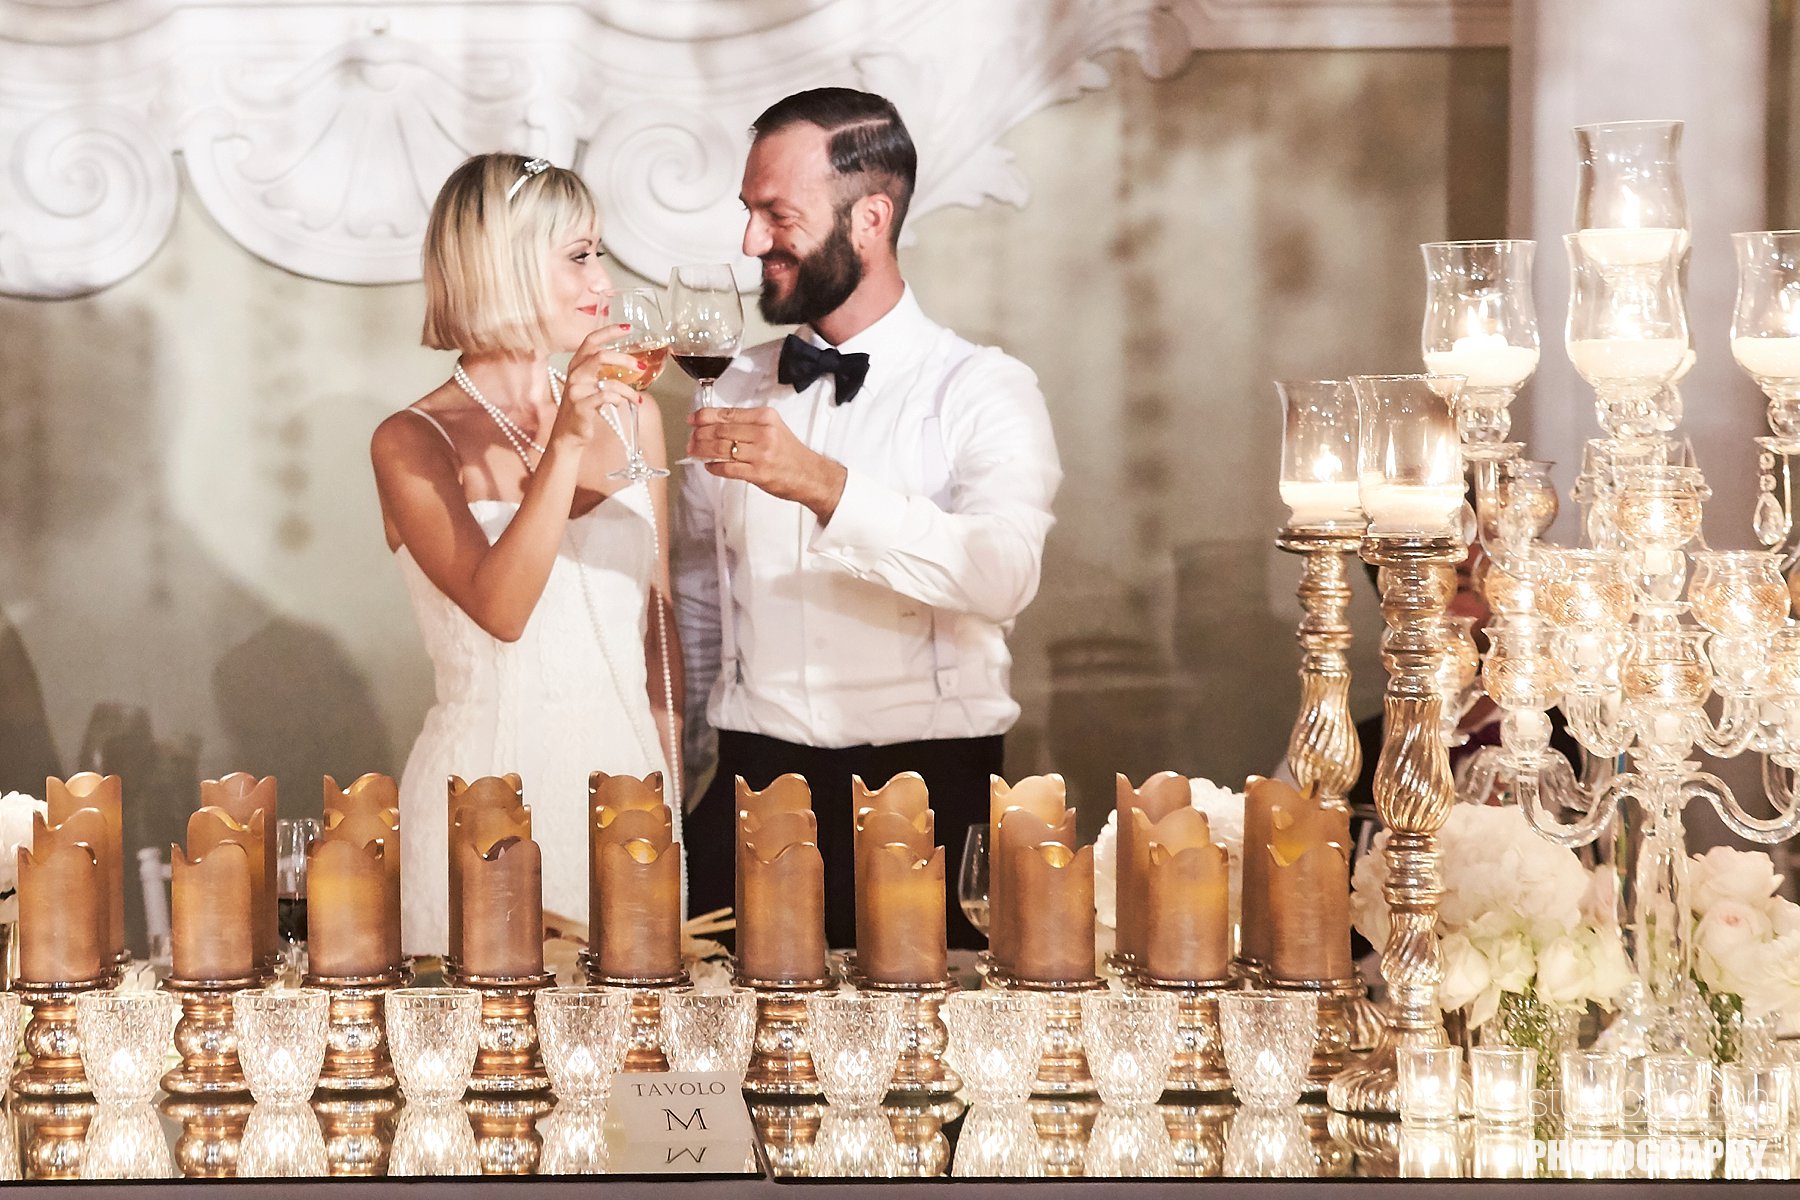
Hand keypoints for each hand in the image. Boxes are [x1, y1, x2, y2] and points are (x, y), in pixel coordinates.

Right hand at [554, 325, 643, 450]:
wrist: (568, 434)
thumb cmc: (583, 408)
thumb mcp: (590, 385)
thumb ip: (603, 372)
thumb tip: (633, 364)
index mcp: (577, 365)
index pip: (591, 340)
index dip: (608, 331)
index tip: (627, 327)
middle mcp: (575, 374)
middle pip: (601, 356)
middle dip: (625, 360)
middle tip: (641, 367)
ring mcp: (576, 390)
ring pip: (609, 382)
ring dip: (629, 391)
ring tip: (637, 399)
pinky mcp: (581, 406)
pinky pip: (606, 397)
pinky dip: (618, 399)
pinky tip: (620, 404)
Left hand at [688, 406, 846, 519]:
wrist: (810, 474)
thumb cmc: (789, 452)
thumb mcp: (773, 427)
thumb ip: (747, 423)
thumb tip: (715, 423)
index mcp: (765, 417)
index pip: (727, 413)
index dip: (704, 416)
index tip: (692, 419)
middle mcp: (763, 432)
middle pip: (721, 430)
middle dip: (699, 435)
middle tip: (690, 439)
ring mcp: (761, 453)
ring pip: (721, 449)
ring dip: (702, 451)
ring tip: (694, 452)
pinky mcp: (758, 473)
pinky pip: (728, 468)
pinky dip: (714, 467)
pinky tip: (709, 466)